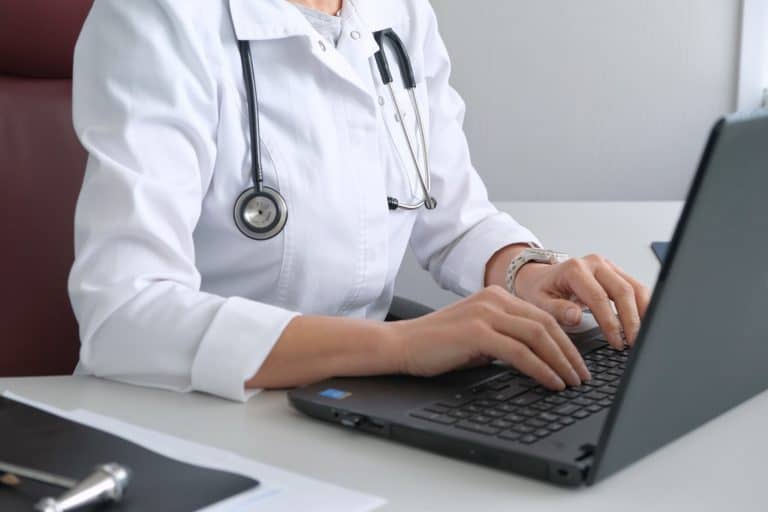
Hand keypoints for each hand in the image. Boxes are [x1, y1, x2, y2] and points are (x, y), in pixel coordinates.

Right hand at [389, 286, 591, 390]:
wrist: (401, 344)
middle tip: (582, 376)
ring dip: (560, 361)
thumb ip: (504, 339)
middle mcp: (494, 299)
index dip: (565, 341)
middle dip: (569, 353)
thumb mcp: (477, 336)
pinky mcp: (477, 331)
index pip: (542, 317)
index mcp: (496, 297)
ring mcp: (486, 313)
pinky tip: (551, 382)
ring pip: (538, 335)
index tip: (576, 363)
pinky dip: (540, 368)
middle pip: (546, 324)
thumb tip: (535, 359)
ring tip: (571, 382)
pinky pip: (520, 351)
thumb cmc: (435, 344)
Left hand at [513, 254, 650, 348]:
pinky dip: (643, 305)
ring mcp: (607, 266)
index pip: (599, 297)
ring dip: (643, 312)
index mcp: (575, 269)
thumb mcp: (538, 301)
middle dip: (632, 319)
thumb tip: (575, 317)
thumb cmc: (539, 289)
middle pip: (622, 290)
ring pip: (635, 287)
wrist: (539, 276)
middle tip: (635, 342)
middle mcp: (594, 263)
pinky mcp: (615, 272)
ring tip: (644, 334)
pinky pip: (635, 287)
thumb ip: (556, 309)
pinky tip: (644, 322)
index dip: (610, 322)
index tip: (617, 342)